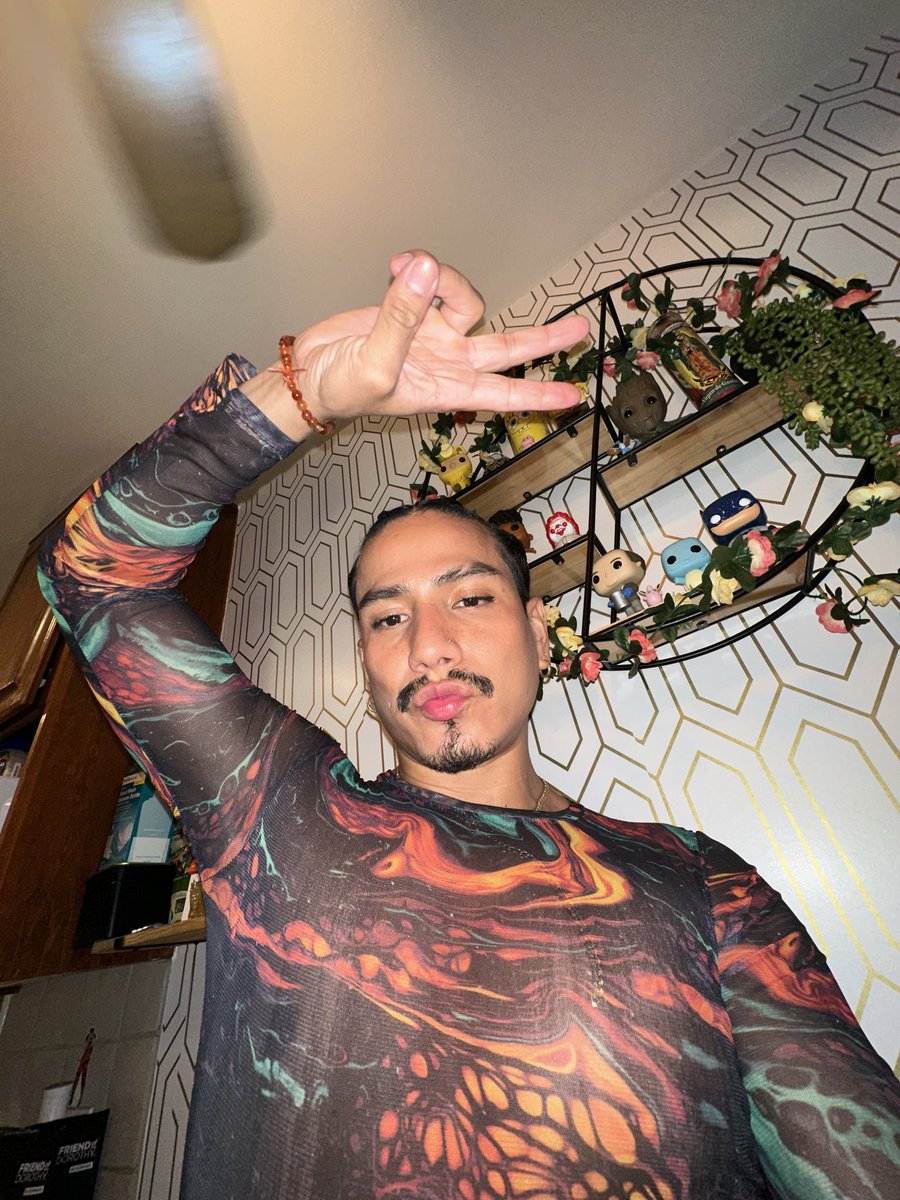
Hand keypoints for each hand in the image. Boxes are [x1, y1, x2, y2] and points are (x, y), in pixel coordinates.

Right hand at [290, 251, 589, 425]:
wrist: (309, 372)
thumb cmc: (343, 389)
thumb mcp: (376, 364)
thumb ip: (403, 318)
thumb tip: (428, 269)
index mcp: (448, 388)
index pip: (503, 393)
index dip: (538, 394)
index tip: (573, 397)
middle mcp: (449, 360)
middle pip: (507, 346)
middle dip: (543, 339)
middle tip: (580, 329)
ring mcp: (432, 333)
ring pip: (466, 299)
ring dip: (447, 279)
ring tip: (405, 268)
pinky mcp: (411, 308)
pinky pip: (430, 280)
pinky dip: (417, 267)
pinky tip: (395, 264)